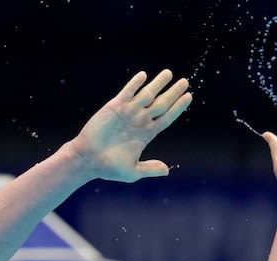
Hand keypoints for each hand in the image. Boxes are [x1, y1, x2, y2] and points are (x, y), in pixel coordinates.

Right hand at [72, 69, 191, 182]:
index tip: (188, 97)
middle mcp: (140, 121)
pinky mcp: (114, 107)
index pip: (167, 118)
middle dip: (173, 92)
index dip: (178, 107)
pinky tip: (144, 76)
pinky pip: (127, 92)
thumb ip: (150, 168)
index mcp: (146, 134)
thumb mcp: (133, 171)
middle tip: (185, 82)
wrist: (88, 159)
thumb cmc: (109, 168)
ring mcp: (128, 112)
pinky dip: (135, 84)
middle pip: (161, 103)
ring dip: (158, 84)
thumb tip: (166, 170)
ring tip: (169, 73)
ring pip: (147, 94)